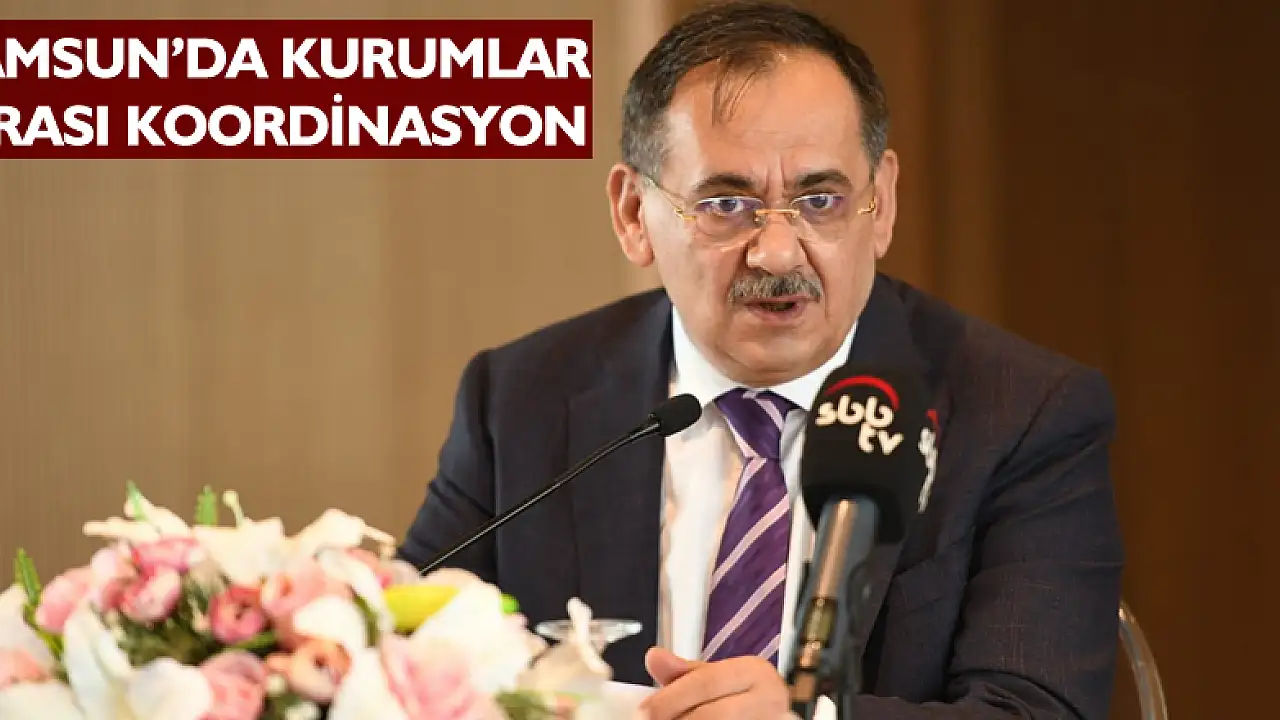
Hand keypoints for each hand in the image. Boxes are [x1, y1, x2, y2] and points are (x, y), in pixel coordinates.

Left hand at [639, 647, 789, 718]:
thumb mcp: (717, 678)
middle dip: (676, 719)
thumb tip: (653, 657)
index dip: (669, 699)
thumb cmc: (743, 698)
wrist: (772, 715)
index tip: (642, 712)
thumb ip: (684, 673)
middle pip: (712, 714)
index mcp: (754, 672)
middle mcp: (769, 699)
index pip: (705, 683)